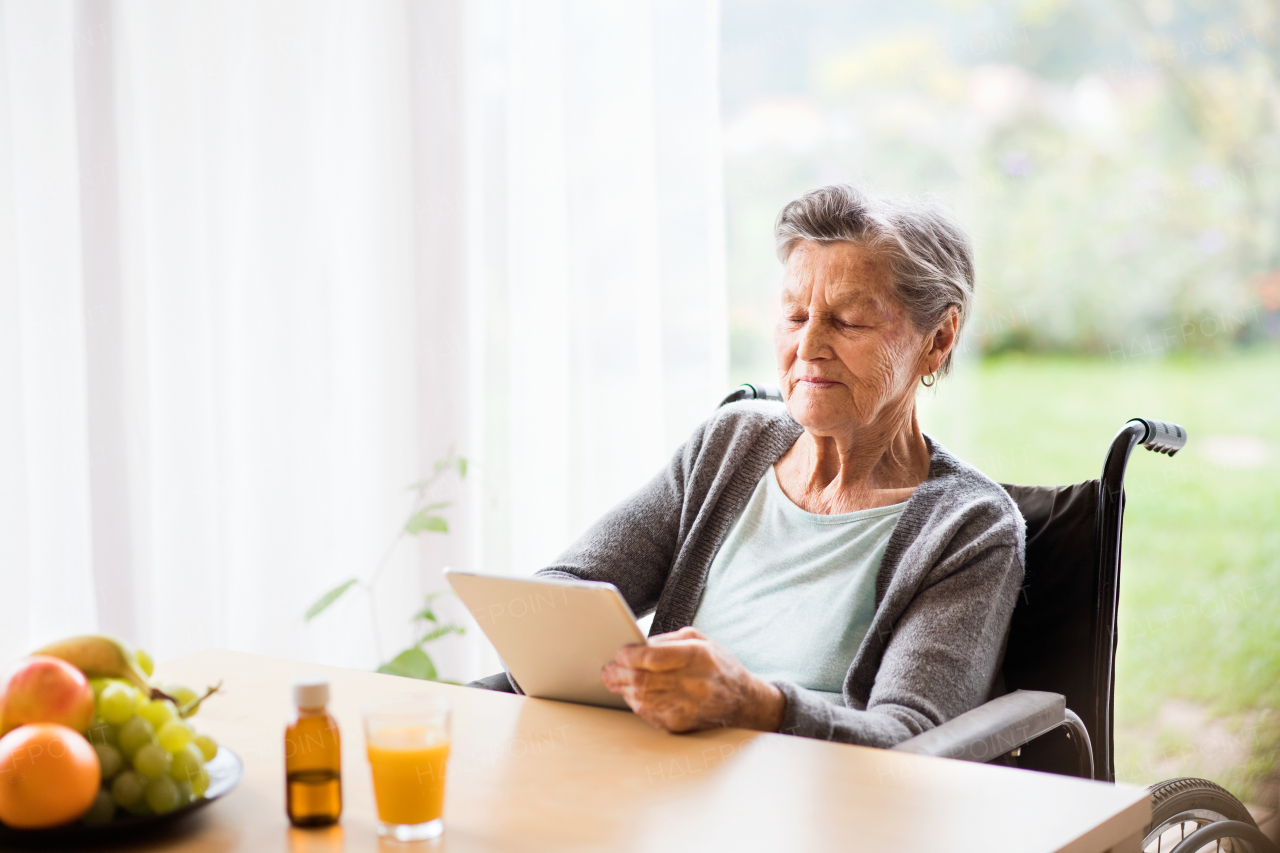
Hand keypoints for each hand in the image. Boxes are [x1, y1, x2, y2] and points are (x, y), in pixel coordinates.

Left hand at [600, 627, 785, 732]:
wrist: (744, 702)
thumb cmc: (719, 666)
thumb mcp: (700, 640)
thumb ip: (668, 641)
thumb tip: (639, 646)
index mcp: (698, 657)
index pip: (653, 658)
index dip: (630, 655)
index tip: (620, 653)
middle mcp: (693, 684)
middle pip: (643, 680)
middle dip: (619, 673)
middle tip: (608, 669)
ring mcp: (688, 707)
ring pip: (643, 699)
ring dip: (623, 689)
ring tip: (613, 680)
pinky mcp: (682, 724)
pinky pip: (650, 714)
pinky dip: (636, 704)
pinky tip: (631, 695)